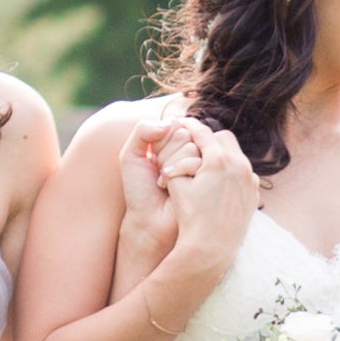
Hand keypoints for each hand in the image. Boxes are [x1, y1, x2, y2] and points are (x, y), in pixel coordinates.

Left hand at [114, 108, 197, 277]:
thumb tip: (170, 121)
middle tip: (159, 173)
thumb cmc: (139, 190)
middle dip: (164, 154)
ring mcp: (200, 165)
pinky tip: (171, 188)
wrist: (147, 219)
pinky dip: (177, 173)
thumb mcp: (131, 155)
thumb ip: (143, 129)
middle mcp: (189, 151)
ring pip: (190, 146)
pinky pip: (197, 160)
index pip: (172, 124)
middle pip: (183, 133)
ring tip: (164, 183)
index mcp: (173, 143)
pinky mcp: (208, 178)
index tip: (151, 160)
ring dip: (170, 165)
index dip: (158, 141)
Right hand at [154, 122, 261, 285]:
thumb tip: (178, 138)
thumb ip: (177, 156)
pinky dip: (231, 170)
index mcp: (218, 160)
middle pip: (223, 138)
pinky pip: (243, 172)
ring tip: (206, 161)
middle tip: (194, 142)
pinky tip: (219, 180)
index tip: (181, 123)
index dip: (190, 125)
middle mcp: (239, 166)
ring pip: (236, 154)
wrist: (212, 247)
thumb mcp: (177, 183)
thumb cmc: (190, 216)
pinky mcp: (254, 192)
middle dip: (208, 138)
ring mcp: (250, 179)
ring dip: (221, 154)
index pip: (202, 133)